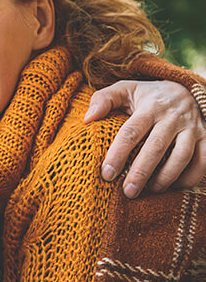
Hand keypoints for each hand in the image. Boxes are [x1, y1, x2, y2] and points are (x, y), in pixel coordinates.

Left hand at [86, 80, 205, 197]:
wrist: (186, 89)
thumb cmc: (147, 95)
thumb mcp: (125, 89)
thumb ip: (103, 99)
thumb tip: (87, 119)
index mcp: (149, 107)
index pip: (131, 132)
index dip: (118, 154)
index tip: (106, 174)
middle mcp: (172, 117)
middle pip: (156, 148)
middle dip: (140, 172)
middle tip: (128, 192)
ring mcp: (192, 128)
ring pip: (181, 157)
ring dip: (166, 177)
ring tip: (150, 191)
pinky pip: (202, 162)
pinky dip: (189, 178)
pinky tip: (173, 187)